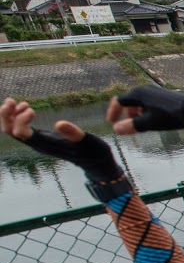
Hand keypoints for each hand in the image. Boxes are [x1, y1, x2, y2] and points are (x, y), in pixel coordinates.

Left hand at [1, 97, 124, 184]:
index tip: (32, 109)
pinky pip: (20, 129)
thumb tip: (59, 123)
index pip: (20, 133)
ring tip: (17, 102)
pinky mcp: (40, 139)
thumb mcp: (89, 141)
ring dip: (9, 115)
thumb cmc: (94, 152)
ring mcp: (38, 142)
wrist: (96, 162)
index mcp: (47, 145)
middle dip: (6, 116)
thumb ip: (74, 133)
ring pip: (12, 130)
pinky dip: (17, 117)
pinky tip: (27, 108)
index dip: (19, 119)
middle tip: (11, 100)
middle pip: (10, 131)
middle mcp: (38, 144)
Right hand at [109, 86, 183, 133]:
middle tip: (130, 126)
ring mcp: (155, 91)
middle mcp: (145, 89)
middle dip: (126, 114)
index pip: (118, 101)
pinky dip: (145, 111)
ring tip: (143, 125)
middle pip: (128, 101)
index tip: (111, 122)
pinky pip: (148, 102)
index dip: (113, 112)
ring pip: (139, 102)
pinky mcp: (163, 95)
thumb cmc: (171, 116)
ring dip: (136, 114)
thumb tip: (116, 129)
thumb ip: (132, 126)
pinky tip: (153, 120)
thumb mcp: (149, 123)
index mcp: (138, 94)